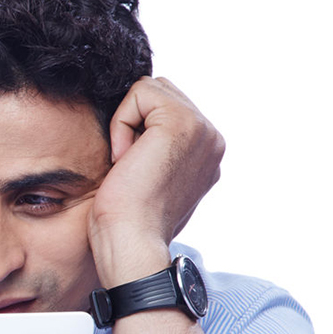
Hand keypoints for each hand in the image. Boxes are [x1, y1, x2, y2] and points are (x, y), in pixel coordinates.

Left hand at [90, 77, 224, 285]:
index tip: (135, 172)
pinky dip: (120, 123)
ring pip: (150, 89)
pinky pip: (139, 93)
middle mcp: (212, 138)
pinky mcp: (181, 123)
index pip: (165, 108)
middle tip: (129, 167)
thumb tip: (138, 134)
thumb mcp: (150, 180)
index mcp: (207, 152)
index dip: (137, 130)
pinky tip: (125, 159)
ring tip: (129, 164)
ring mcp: (202, 129)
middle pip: (160, 92)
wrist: (131, 244)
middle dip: (134, 122)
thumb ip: (157, 152)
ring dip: (127, 123)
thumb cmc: (129, 223)